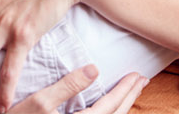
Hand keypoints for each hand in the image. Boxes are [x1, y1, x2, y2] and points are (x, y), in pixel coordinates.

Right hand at [7, 65, 145, 113]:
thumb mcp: (37, 103)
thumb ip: (66, 87)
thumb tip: (94, 69)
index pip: (110, 108)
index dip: (125, 91)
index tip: (137, 75)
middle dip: (128, 98)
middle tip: (140, 81)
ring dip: (121, 106)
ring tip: (129, 91)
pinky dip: (107, 113)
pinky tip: (105, 105)